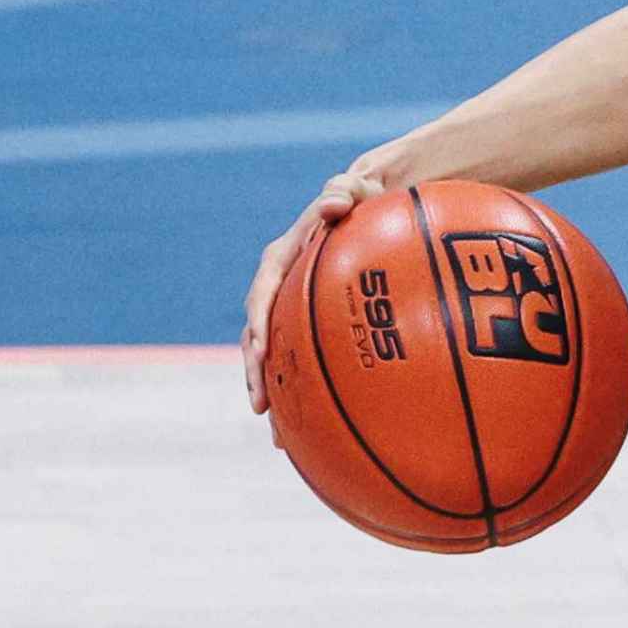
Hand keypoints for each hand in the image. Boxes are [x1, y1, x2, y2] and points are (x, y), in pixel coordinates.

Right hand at [242, 164, 392, 410]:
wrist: (370, 205)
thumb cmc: (361, 198)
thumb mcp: (352, 191)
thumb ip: (343, 194)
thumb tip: (333, 203)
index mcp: (281, 260)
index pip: (263, 293)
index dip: (260, 322)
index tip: (261, 352)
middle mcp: (279, 288)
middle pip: (259, 335)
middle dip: (257, 372)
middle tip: (261, 406)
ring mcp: (292, 310)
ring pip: (276, 356)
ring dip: (275, 391)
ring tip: (279, 436)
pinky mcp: (311, 324)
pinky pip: (305, 358)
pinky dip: (306, 390)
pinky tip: (315, 428)